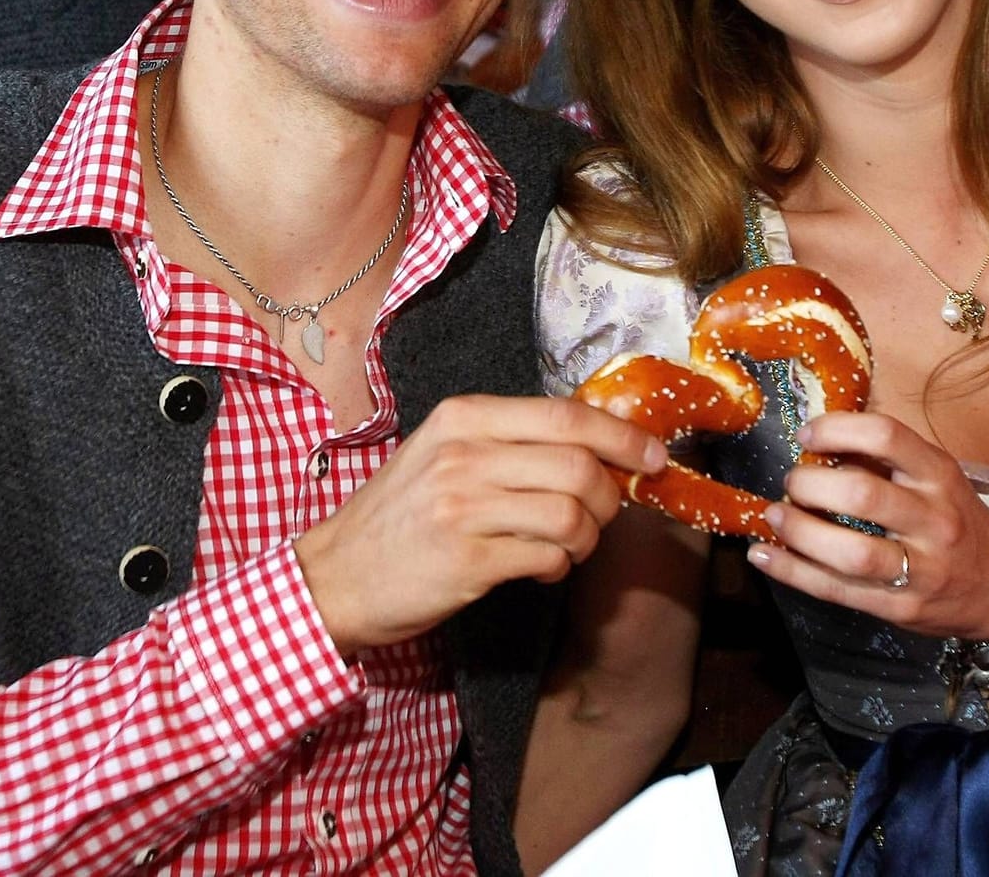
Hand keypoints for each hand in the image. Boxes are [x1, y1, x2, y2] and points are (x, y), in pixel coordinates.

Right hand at [295, 395, 666, 657]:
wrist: (335, 575)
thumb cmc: (401, 514)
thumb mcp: (445, 452)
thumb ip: (512, 439)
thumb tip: (603, 438)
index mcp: (463, 417)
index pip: (565, 414)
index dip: (622, 436)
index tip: (653, 456)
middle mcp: (463, 455)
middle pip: (579, 465)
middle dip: (611, 495)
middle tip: (605, 513)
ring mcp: (463, 508)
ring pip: (572, 514)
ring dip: (587, 538)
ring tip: (568, 546)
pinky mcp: (466, 561)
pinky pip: (547, 558)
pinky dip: (559, 566)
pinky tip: (542, 567)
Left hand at [749, 411, 988, 642]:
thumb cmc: (959, 522)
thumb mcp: (939, 480)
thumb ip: (889, 463)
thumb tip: (816, 443)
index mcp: (940, 476)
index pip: (887, 437)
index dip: (837, 429)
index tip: (807, 435)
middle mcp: (934, 520)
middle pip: (862, 495)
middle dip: (811, 484)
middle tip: (792, 483)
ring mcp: (920, 569)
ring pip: (850, 552)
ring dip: (800, 532)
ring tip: (775, 516)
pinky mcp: (901, 608)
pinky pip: (838, 590)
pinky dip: (793, 572)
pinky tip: (763, 558)